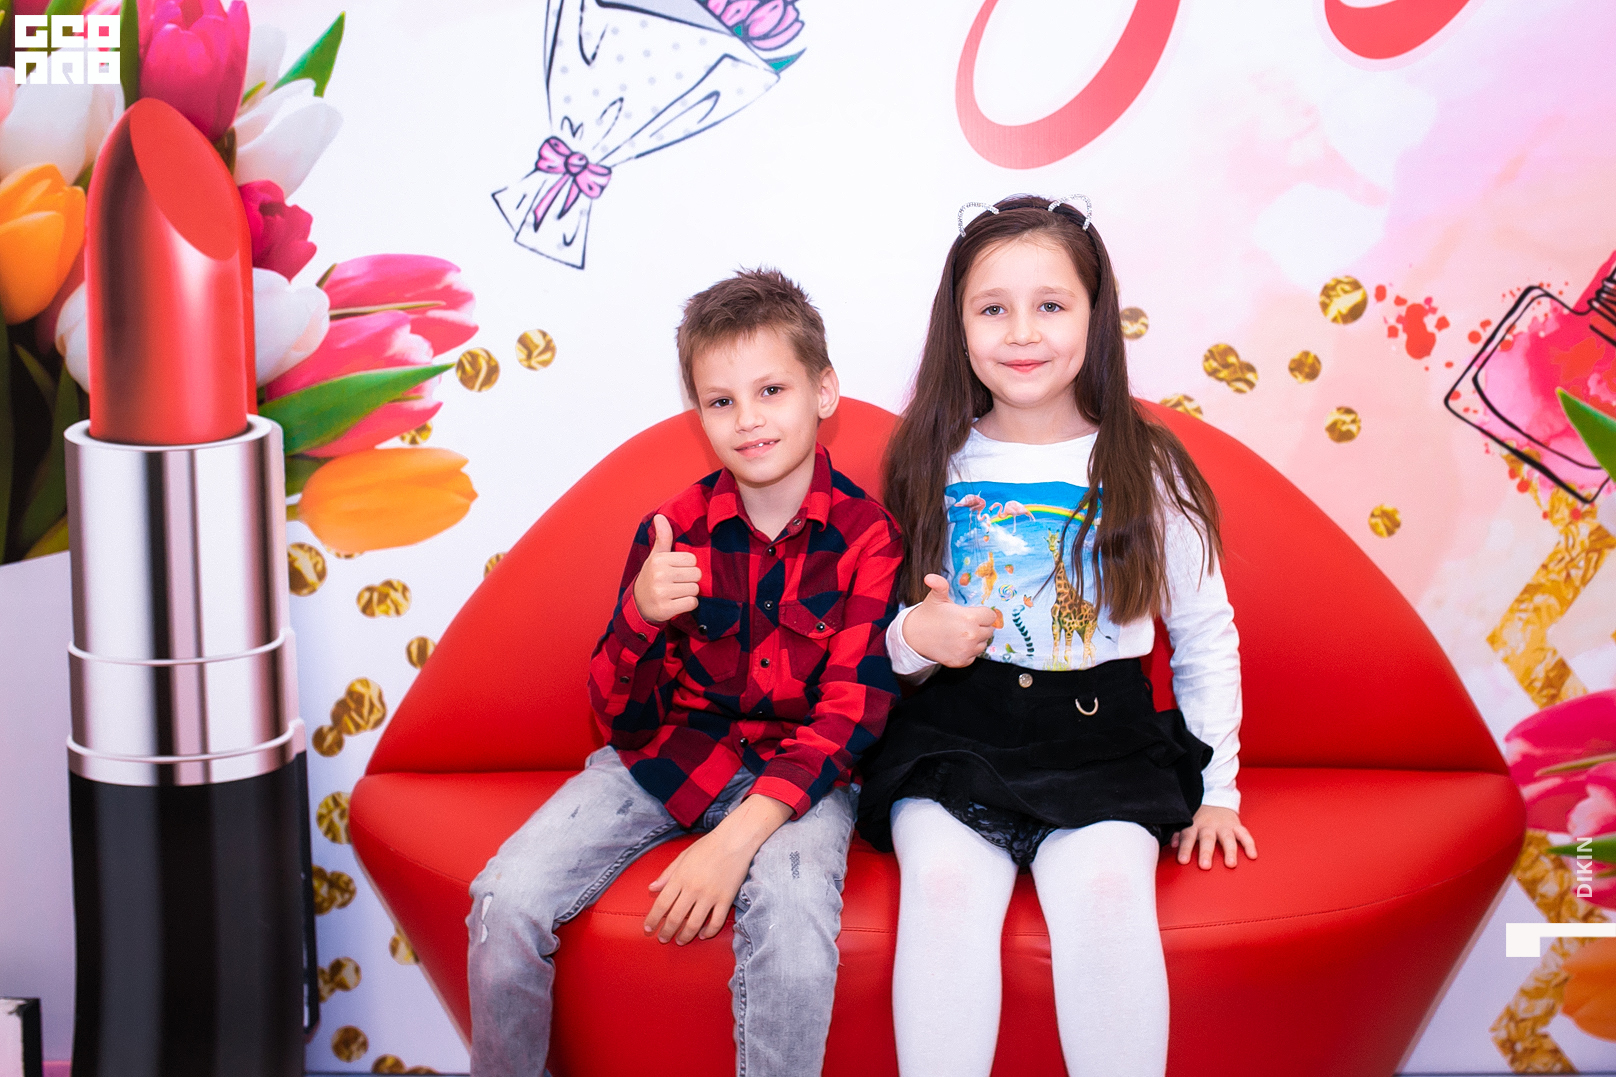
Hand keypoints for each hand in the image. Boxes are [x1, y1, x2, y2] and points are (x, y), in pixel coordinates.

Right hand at [632, 514, 700, 624]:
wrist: (639, 604)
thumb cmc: (652, 577)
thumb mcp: (656, 556)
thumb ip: (662, 537)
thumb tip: (660, 516)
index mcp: (659, 560)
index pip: (692, 560)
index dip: (688, 566)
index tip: (676, 571)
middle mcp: (659, 575)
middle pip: (696, 574)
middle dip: (690, 580)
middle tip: (677, 583)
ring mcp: (661, 593)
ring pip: (695, 589)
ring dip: (689, 593)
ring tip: (676, 593)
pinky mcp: (665, 609)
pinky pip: (692, 603)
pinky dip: (688, 604)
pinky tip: (676, 603)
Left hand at [643, 795, 790, 944]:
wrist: (735, 839)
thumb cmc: (708, 845)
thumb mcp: (683, 856)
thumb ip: (667, 874)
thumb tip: (652, 888)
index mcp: (680, 877)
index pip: (662, 904)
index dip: (653, 919)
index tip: (648, 928)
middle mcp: (693, 888)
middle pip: (675, 918)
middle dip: (666, 932)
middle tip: (662, 938)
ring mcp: (710, 895)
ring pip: (694, 924)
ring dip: (685, 936)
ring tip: (680, 940)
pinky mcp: (726, 899)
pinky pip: (716, 922)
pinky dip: (709, 932)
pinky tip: (703, 935)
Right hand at [901, 573, 997, 667]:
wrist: (913, 636)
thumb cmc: (928, 614)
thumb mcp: (936, 597)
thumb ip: (940, 585)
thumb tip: (930, 577)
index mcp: (969, 618)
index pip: (991, 616)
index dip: (983, 614)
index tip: (972, 614)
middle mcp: (971, 635)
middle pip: (989, 630)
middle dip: (980, 626)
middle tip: (964, 623)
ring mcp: (966, 650)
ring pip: (983, 644)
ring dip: (976, 639)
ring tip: (960, 634)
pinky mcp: (962, 661)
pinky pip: (974, 656)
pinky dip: (968, 651)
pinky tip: (957, 644)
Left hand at [1171, 805, 1255, 868]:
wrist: (1215, 796)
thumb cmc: (1199, 815)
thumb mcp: (1187, 821)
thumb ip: (1179, 833)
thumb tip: (1172, 844)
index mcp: (1194, 825)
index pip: (1188, 836)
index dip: (1184, 848)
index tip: (1182, 860)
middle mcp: (1209, 825)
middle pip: (1207, 839)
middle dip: (1206, 852)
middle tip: (1205, 866)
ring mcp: (1224, 826)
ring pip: (1227, 838)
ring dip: (1229, 851)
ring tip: (1230, 864)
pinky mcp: (1236, 825)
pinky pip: (1244, 835)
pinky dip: (1249, 845)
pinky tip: (1252, 855)